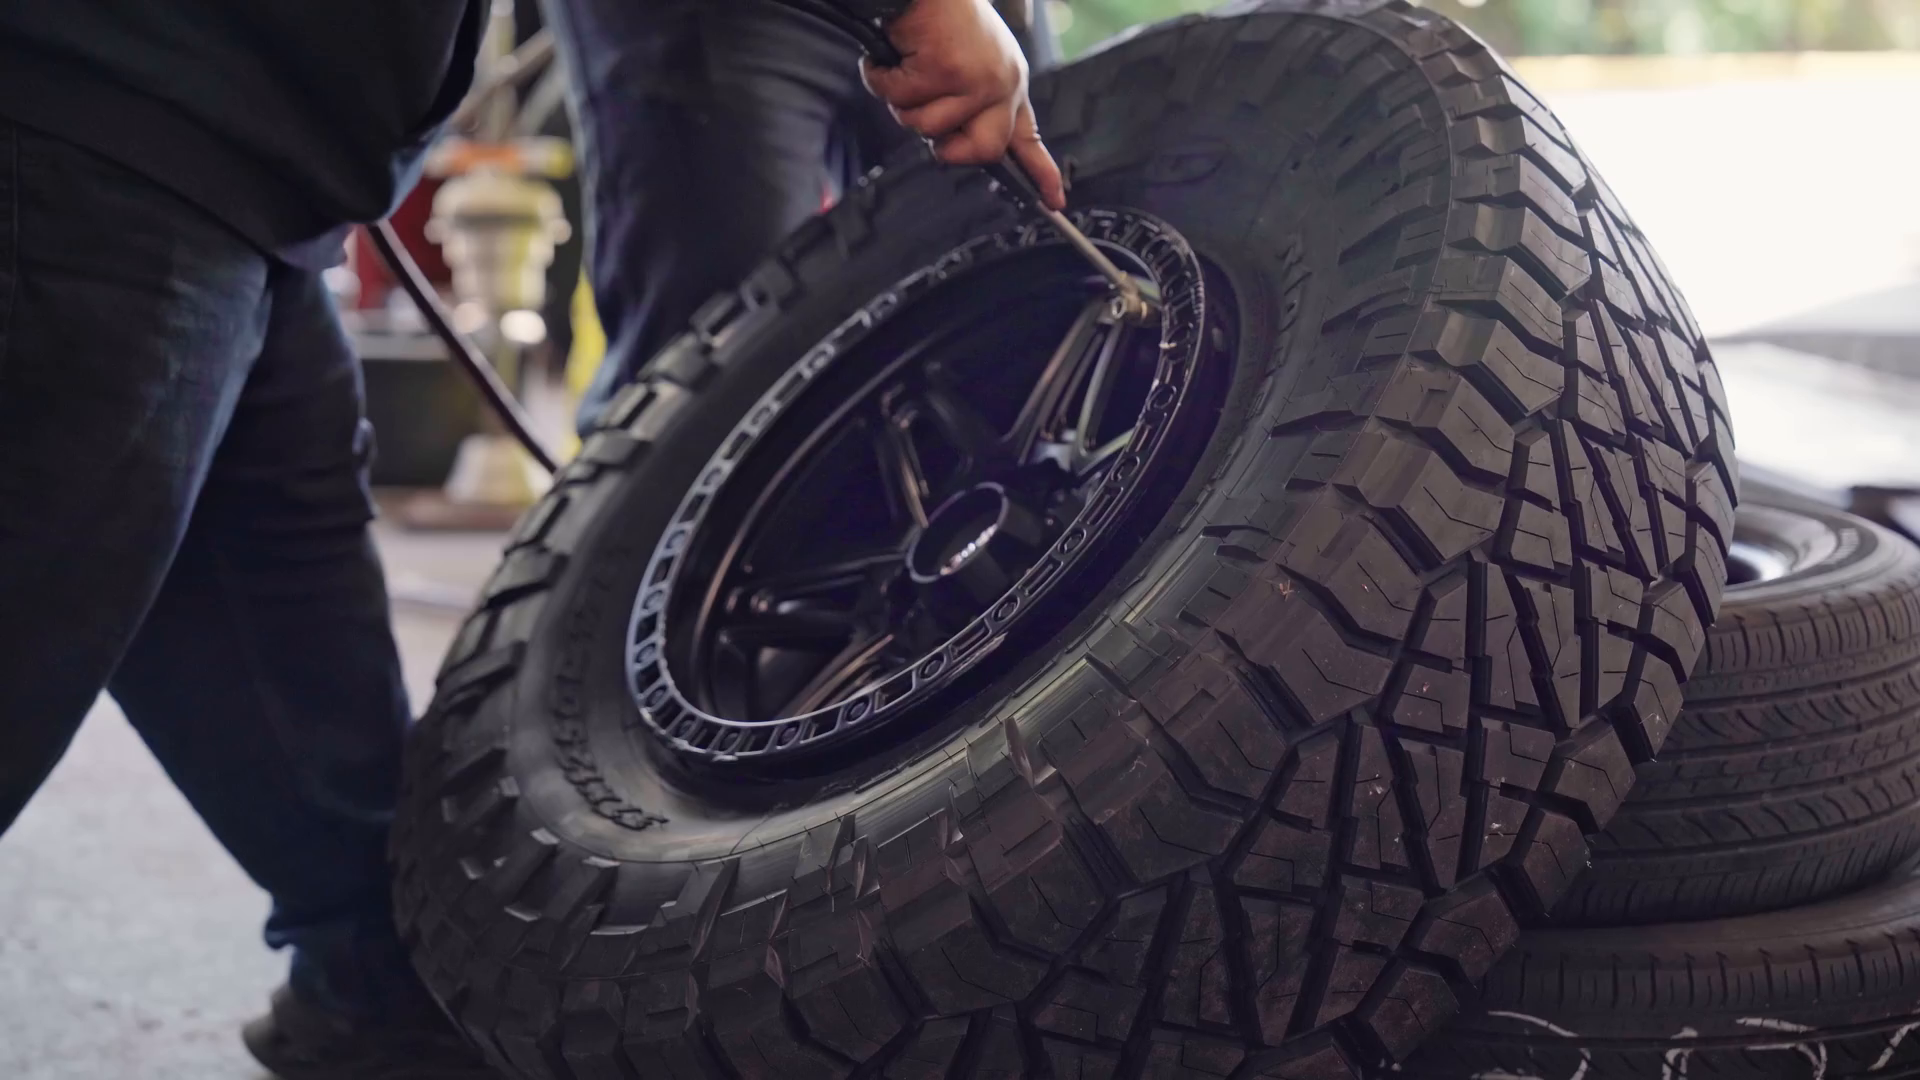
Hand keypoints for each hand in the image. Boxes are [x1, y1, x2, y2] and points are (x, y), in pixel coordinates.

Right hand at [862, 0, 1066, 209]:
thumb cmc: (939, 16)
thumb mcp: (969, 62)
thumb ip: (969, 105)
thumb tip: (951, 144)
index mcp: (1007, 82)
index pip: (1027, 137)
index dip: (1041, 174)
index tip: (1055, 203)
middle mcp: (1001, 83)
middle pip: (981, 151)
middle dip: (946, 147)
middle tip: (927, 114)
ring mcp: (976, 79)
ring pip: (928, 127)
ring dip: (904, 100)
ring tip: (908, 64)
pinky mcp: (947, 71)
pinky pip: (901, 98)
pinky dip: (884, 79)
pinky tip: (894, 53)